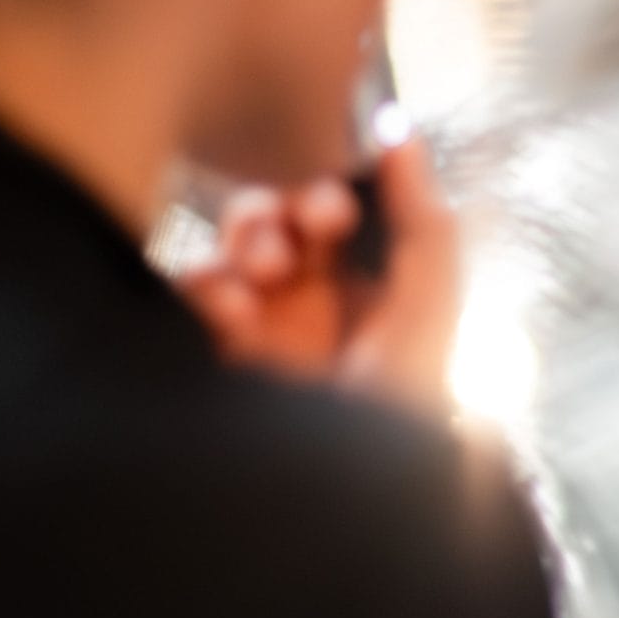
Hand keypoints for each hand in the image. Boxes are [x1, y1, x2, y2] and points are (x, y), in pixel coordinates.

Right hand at [173, 132, 460, 415]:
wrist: (350, 488)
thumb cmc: (403, 404)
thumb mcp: (429, 306)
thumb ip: (421, 219)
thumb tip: (399, 129)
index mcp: (356, 281)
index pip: (325, 208)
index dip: (322, 193)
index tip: (331, 210)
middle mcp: (300, 298)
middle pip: (268, 216)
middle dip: (273, 213)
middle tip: (290, 242)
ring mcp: (252, 326)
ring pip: (224, 249)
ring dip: (241, 245)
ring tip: (262, 275)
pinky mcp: (210, 352)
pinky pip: (189, 294)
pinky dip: (206, 290)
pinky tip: (235, 312)